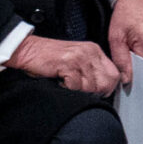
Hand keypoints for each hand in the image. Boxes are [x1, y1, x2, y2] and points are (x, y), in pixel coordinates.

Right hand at [6, 33, 120, 94]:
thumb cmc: (49, 58)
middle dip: (95, 92)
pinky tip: (60, 83)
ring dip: (79, 91)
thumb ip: (90, 70)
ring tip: (67, 85)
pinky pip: (76, 87)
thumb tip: (103, 89)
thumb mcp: (76, 59)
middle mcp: (90, 52)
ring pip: (91, 87)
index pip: (114, 74)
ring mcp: (79, 58)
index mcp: (94, 50)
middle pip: (106, 82)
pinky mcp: (67, 64)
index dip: (108, 87)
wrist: (27, 50)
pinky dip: (67, 89)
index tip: (98, 93)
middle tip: (80, 91)